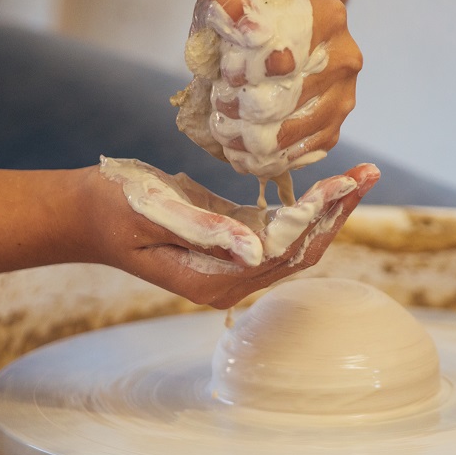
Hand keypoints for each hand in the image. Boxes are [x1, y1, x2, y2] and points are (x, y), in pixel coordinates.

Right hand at [85, 159, 378, 308]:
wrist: (85, 214)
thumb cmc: (113, 207)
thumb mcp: (154, 212)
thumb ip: (205, 229)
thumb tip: (257, 247)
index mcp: (213, 279)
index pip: (284, 250)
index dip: (319, 215)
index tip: (347, 182)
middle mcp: (229, 281)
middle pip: (300, 252)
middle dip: (337, 213)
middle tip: (370, 173)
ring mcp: (231, 266)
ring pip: (295, 243)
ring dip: (328, 211)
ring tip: (362, 176)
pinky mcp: (230, 245)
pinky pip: (278, 232)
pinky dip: (305, 209)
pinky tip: (328, 187)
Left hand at [175, 0, 361, 179]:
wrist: (282, 39)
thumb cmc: (255, 24)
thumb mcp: (233, 2)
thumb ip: (229, 6)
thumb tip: (234, 18)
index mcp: (326, 18)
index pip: (289, 54)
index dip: (251, 73)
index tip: (229, 78)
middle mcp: (344, 58)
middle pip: (292, 97)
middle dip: (249, 112)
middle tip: (223, 112)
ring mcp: (344, 96)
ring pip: (297, 132)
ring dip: (257, 141)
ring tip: (229, 138)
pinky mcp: (334, 127)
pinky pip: (304, 153)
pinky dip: (272, 158)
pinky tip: (247, 154)